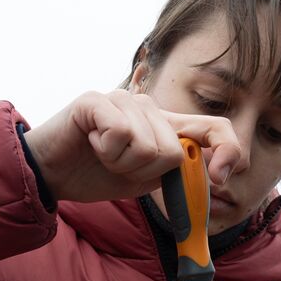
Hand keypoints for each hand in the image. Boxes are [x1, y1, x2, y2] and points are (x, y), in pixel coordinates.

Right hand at [24, 90, 242, 203]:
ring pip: (147, 146)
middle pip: (173, 151)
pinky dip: (106, 151)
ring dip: (120, 163)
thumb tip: (214, 176)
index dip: (228, 150)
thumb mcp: (145, 181)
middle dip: (144, 172)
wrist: (52, 173)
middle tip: (117, 165)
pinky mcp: (98, 100)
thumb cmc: (96, 174)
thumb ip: (178, 174)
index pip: (215, 127)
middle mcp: (150, 106)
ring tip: (102, 153)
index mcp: (167, 125)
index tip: (220, 177)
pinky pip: (120, 134)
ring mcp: (124, 100)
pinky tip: (91, 142)